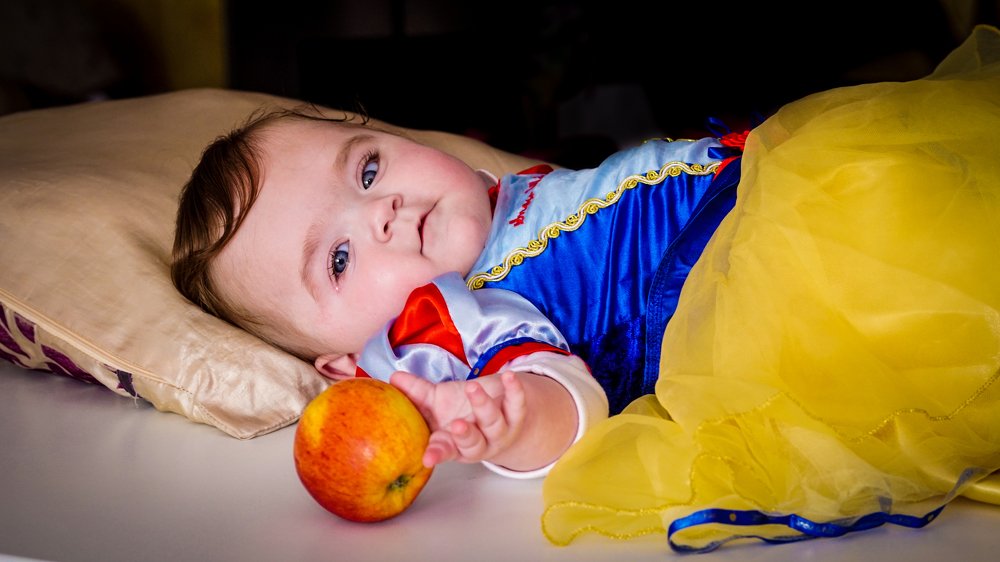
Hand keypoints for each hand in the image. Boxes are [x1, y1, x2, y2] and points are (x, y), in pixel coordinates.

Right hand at [389, 370, 526, 467]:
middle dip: (465, 435)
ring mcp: (499, 430)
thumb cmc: (459, 409)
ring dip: (483, 406)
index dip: (436, 454)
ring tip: (473, 388)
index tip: (428, 458)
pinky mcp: (516, 415)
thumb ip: (415, 392)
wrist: (497, 408)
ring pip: (493, 423)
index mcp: (454, 443)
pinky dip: (514, 391)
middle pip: (473, 444)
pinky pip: (518, 405)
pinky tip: (509, 377)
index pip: (444, 450)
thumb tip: (392, 379)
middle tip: (457, 424)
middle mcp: (478, 441)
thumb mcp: (435, 402)